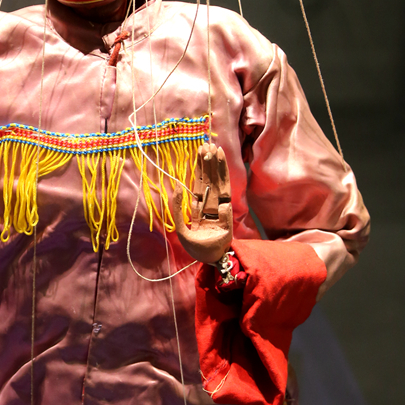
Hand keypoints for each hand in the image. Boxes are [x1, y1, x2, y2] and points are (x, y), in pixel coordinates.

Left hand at [171, 143, 232, 264]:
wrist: (212, 260)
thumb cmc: (197, 248)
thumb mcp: (180, 229)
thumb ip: (178, 209)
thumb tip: (178, 188)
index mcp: (200, 208)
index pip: (200, 184)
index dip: (200, 169)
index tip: (200, 153)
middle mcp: (211, 205)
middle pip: (210, 179)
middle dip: (209, 163)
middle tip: (208, 144)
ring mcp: (220, 209)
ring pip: (218, 182)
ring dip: (217, 167)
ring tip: (216, 150)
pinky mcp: (227, 214)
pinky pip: (225, 195)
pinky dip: (223, 182)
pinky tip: (220, 167)